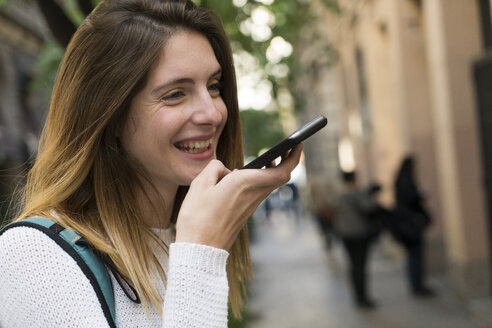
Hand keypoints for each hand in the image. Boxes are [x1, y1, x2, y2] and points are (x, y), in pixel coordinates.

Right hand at [175, 144, 302, 249]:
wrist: (200, 249)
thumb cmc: (198, 217)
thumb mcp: (199, 184)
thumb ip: (214, 168)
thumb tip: (225, 170)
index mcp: (244, 183)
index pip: (281, 170)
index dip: (293, 156)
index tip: (297, 143)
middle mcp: (253, 194)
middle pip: (280, 176)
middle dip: (287, 160)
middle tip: (288, 147)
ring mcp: (251, 205)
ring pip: (269, 184)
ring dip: (272, 170)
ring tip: (268, 157)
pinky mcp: (245, 213)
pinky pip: (257, 192)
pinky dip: (258, 180)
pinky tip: (245, 176)